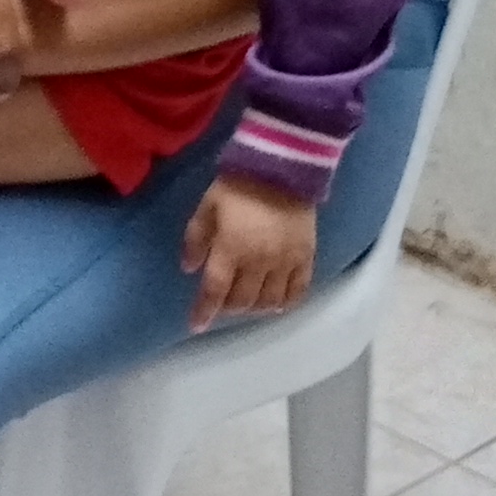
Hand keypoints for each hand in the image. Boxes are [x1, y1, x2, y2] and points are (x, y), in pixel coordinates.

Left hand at [183, 175, 317, 328]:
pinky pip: (298, 291)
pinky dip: (286, 303)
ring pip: (270, 302)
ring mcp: (286, 262)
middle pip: (243, 301)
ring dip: (255, 309)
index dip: (204, 311)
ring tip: (246, 304)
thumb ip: (195, 240)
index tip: (195, 326)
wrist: (282, 169)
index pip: (215, 290)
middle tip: (221, 305)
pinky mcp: (306, 257)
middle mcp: (260, 261)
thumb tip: (189, 268)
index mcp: (231, 248)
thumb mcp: (207, 208)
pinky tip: (276, 305)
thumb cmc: (237, 187)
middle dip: (228, 308)